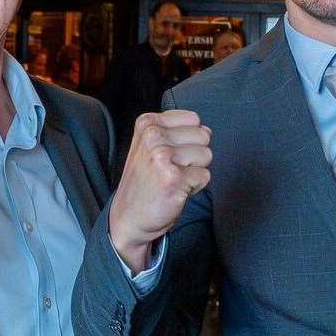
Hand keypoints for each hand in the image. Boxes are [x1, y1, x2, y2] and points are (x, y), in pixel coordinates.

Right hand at [109, 110, 211, 272]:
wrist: (129, 216)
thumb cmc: (145, 181)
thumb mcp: (150, 146)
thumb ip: (176, 132)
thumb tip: (207, 130)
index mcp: (147, 123)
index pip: (193, 119)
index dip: (188, 139)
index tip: (169, 154)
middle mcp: (153, 136)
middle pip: (203, 135)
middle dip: (194, 154)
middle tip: (172, 169)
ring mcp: (162, 156)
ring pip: (206, 155)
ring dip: (195, 171)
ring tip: (174, 179)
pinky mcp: (173, 178)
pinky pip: (205, 176)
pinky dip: (195, 187)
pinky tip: (176, 191)